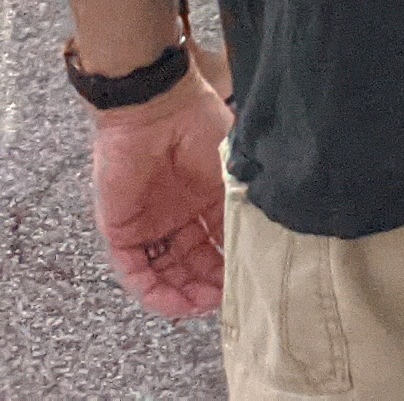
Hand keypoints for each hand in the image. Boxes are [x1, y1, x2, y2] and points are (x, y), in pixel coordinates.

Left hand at [89, 70, 230, 317]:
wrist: (156, 109)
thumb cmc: (200, 126)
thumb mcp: (234, 168)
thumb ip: (243, 202)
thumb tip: (268, 234)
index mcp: (208, 199)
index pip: (221, 243)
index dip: (233, 264)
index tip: (251, 280)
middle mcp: (178, 217)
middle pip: (193, 264)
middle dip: (210, 286)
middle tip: (228, 300)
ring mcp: (150, 225)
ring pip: (165, 273)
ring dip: (184, 294)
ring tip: (204, 306)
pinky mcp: (121, 231)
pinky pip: (135, 271)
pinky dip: (154, 291)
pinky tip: (176, 302)